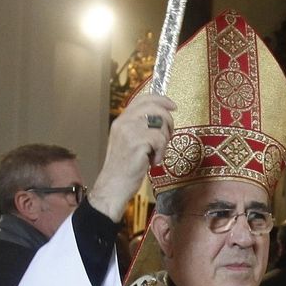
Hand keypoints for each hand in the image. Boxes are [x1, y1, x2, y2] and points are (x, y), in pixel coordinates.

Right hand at [89, 90, 177, 220]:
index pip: (142, 99)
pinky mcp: (136, 143)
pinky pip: (160, 140)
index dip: (160, 99)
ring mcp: (129, 132)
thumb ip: (139, 128)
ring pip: (159, 125)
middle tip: (170, 133)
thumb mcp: (128, 142)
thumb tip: (160, 119)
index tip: (172, 106)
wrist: (113, 186)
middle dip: (168, 120)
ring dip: (164, 140)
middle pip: (154, 108)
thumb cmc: (123, 168)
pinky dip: (161, 152)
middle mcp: (123, 123)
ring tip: (156, 152)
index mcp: (121, 121)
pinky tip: (153, 161)